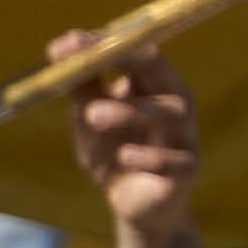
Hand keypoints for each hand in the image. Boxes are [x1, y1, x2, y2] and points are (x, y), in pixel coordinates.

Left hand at [66, 33, 201, 236]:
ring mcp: (184, 137)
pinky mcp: (186, 171)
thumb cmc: (114, 150)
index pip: (137, 53)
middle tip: (93, 59)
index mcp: (153, 85)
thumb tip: (61, 47)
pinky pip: (176, 162)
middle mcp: (175, 104)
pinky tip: (124, 157)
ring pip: (170, 114)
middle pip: (162, 74)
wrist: (133, 204)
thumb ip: (81, 85)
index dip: (106, 44)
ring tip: (93, 114)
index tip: (68, 42)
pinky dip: (151, 158)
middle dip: (132, 61)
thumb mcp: (91, 116)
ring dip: (130, 111)